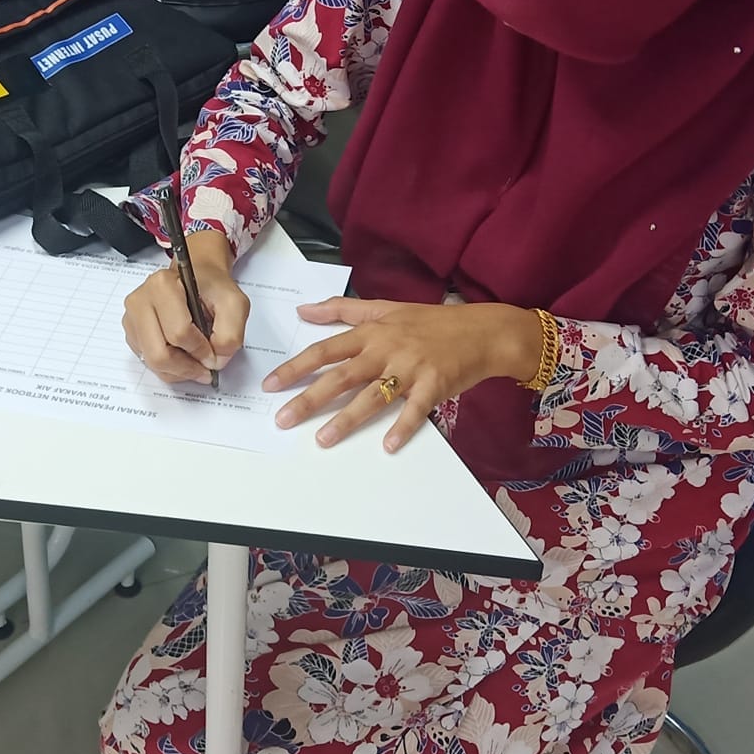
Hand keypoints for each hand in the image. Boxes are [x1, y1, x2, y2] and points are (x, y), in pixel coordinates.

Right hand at [122, 231, 251, 384]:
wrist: (197, 280)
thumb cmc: (211, 289)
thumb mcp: (235, 304)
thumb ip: (230, 334)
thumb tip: (215, 361)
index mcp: (162, 285)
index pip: (179, 333)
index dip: (201, 350)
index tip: (214, 352)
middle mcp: (140, 301)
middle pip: (159, 355)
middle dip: (187, 367)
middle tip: (204, 367)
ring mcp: (132, 318)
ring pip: (152, 363)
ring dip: (179, 370)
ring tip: (196, 362)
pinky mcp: (132, 333)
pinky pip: (148, 363)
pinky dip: (170, 368)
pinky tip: (183, 356)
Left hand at [264, 299, 545, 452]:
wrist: (482, 331)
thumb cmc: (432, 322)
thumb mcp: (385, 308)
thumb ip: (342, 310)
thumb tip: (304, 309)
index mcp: (371, 332)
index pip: (325, 350)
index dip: (296, 367)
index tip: (271, 384)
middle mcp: (386, 349)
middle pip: (341, 376)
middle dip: (309, 398)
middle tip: (283, 419)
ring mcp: (411, 367)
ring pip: (373, 395)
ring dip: (347, 419)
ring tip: (323, 439)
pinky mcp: (435, 384)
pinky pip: (416, 409)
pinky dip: (403, 427)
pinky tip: (387, 446)